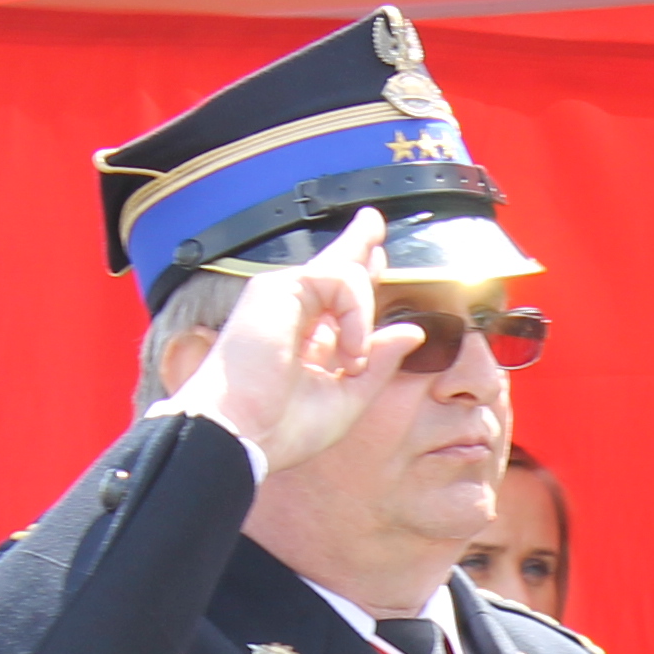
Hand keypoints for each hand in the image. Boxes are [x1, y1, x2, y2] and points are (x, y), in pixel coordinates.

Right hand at [161, 210, 418, 470]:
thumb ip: (379, 364)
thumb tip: (414, 331)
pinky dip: (354, 315)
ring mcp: (284, 295)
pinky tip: (348, 350)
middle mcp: (293, 310)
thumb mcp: (347, 397)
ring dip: (362, 317)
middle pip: (335, 264)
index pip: (338, 296)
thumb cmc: (281, 427)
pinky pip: (339, 279)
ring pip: (347, 274)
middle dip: (358, 242)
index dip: (362, 274)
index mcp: (305, 336)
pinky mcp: (280, 287)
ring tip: (351, 359)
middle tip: (373, 220)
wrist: (240, 434)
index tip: (378, 256)